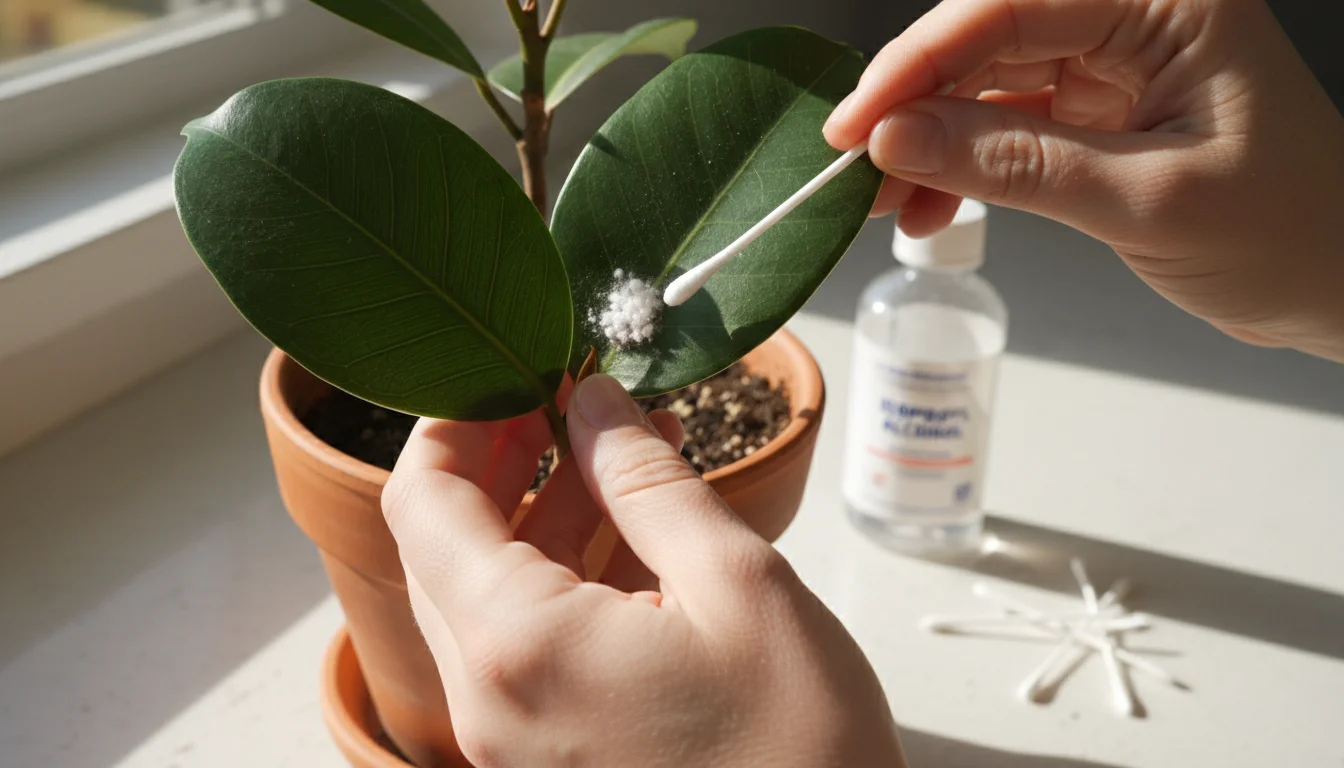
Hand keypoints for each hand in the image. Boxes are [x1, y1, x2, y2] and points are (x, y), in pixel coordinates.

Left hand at [382, 374, 905, 767]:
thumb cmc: (800, 749)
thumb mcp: (735, 581)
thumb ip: (647, 481)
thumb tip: (594, 402)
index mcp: (518, 647)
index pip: (422, 503)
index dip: (454, 420)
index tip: (512, 369)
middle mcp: (489, 700)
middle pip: (444, 547)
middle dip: (499, 458)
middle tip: (566, 394)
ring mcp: (511, 738)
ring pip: (486, 595)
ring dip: (540, 512)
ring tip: (622, 446)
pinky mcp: (547, 755)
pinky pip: (525, 644)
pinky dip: (563, 576)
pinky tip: (634, 528)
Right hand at [826, 0, 1343, 360]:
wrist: (1333, 282)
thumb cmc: (1285, 231)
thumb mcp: (1142, 200)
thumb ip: (1014, 165)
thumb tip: (898, 140)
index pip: (1010, 7)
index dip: (918, 61)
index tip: (856, 124)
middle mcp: (1133, 13)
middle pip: (985, 37)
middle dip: (911, 103)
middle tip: (850, 167)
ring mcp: (1110, 60)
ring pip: (982, 81)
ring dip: (924, 139)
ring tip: (879, 201)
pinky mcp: (1094, 106)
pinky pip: (1001, 120)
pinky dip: (957, 163)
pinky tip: (925, 204)